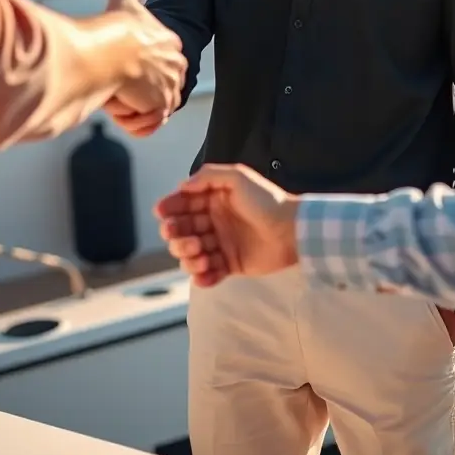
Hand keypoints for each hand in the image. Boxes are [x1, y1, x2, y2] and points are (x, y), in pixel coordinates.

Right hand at [103, 0, 187, 135]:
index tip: (128, 63)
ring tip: (120, 89)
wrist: (106, 51)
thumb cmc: (113, 25)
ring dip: (137, 100)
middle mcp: (177, 65)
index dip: (143, 64)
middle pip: (161, 81)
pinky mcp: (162, 105)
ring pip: (154, 101)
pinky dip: (137, 115)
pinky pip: (151, 118)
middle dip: (143, 85)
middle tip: (122, 79)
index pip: (164, 59)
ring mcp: (171, 86)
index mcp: (172, 42)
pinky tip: (123, 102)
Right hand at [154, 163, 299, 286]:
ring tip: (202, 256)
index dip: (169, 209)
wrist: (292, 230)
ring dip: (188, 258)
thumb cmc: (266, 200)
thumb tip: (181, 186)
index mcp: (213, 200)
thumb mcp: (238, 177)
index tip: (162, 213)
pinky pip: (208, 274)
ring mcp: (221, 244)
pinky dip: (202, 278)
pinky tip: (206, 273)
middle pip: (181, 232)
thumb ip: (208, 176)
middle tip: (190, 240)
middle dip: (177, 237)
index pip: (182, 205)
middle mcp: (213, 221)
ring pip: (189, 255)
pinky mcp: (230, 265)